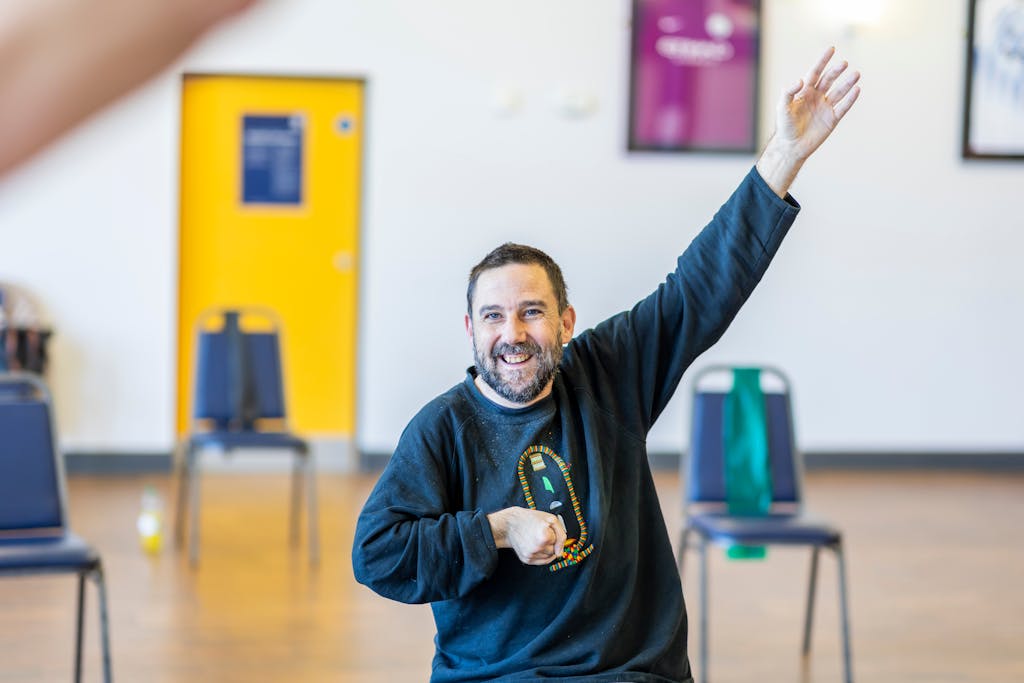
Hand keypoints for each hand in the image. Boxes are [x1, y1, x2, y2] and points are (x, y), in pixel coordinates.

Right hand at [488, 507, 565, 565]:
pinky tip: (535, 545)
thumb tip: (560, 552)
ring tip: (536, 539)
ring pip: (548, 557)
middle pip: (554, 551)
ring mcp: (531, 554)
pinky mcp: (526, 559)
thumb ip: (561, 535)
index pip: (558, 541)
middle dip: (550, 543)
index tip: (545, 528)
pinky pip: (541, 561)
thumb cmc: (530, 519)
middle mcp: (537, 548)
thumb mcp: (550, 519)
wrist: (511, 524)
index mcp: (544, 537)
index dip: (553, 533)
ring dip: (546, 549)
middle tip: (540, 533)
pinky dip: (541, 554)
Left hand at [756, 47, 860, 197]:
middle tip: (844, 63)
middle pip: (829, 80)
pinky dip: (850, 99)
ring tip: (856, 74)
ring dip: (847, 83)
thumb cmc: (784, 127)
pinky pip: (843, 107)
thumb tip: (800, 80)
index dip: (823, 61)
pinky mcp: (832, 119)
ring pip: (839, 92)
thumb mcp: (782, 107)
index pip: (815, 72)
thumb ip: (789, 92)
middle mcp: (816, 97)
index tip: (831, 49)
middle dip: (836, 71)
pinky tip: (857, 90)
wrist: (791, 147)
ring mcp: (825, 107)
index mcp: (804, 92)